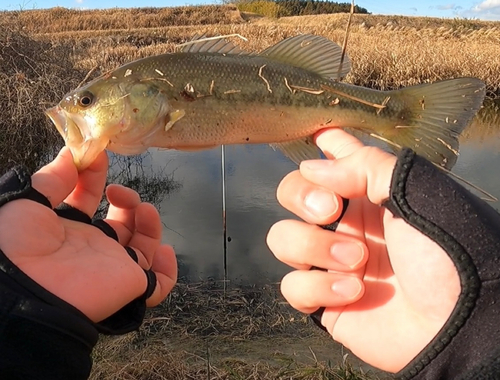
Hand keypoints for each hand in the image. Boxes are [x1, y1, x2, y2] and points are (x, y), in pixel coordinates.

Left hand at [0, 148, 176, 321]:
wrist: (26, 290)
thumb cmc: (20, 247)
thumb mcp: (27, 205)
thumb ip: (51, 180)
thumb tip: (70, 153)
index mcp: (68, 229)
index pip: (88, 200)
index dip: (94, 178)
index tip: (98, 158)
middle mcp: (94, 247)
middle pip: (122, 223)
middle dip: (127, 200)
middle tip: (118, 192)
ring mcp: (115, 267)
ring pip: (144, 247)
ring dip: (149, 224)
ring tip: (143, 210)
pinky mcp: (132, 285)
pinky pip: (159, 285)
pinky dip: (167, 270)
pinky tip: (165, 251)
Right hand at [267, 129, 460, 372]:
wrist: (457, 321)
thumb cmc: (445, 248)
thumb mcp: (413, 190)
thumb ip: (363, 165)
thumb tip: (312, 167)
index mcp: (365, 192)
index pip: (332, 158)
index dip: (319, 144)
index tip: (313, 137)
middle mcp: (343, 221)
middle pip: (290, 192)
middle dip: (302, 196)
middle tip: (330, 210)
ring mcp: (328, 261)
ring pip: (282, 238)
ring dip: (314, 247)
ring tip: (358, 261)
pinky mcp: (322, 299)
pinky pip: (292, 286)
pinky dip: (320, 288)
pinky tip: (354, 291)